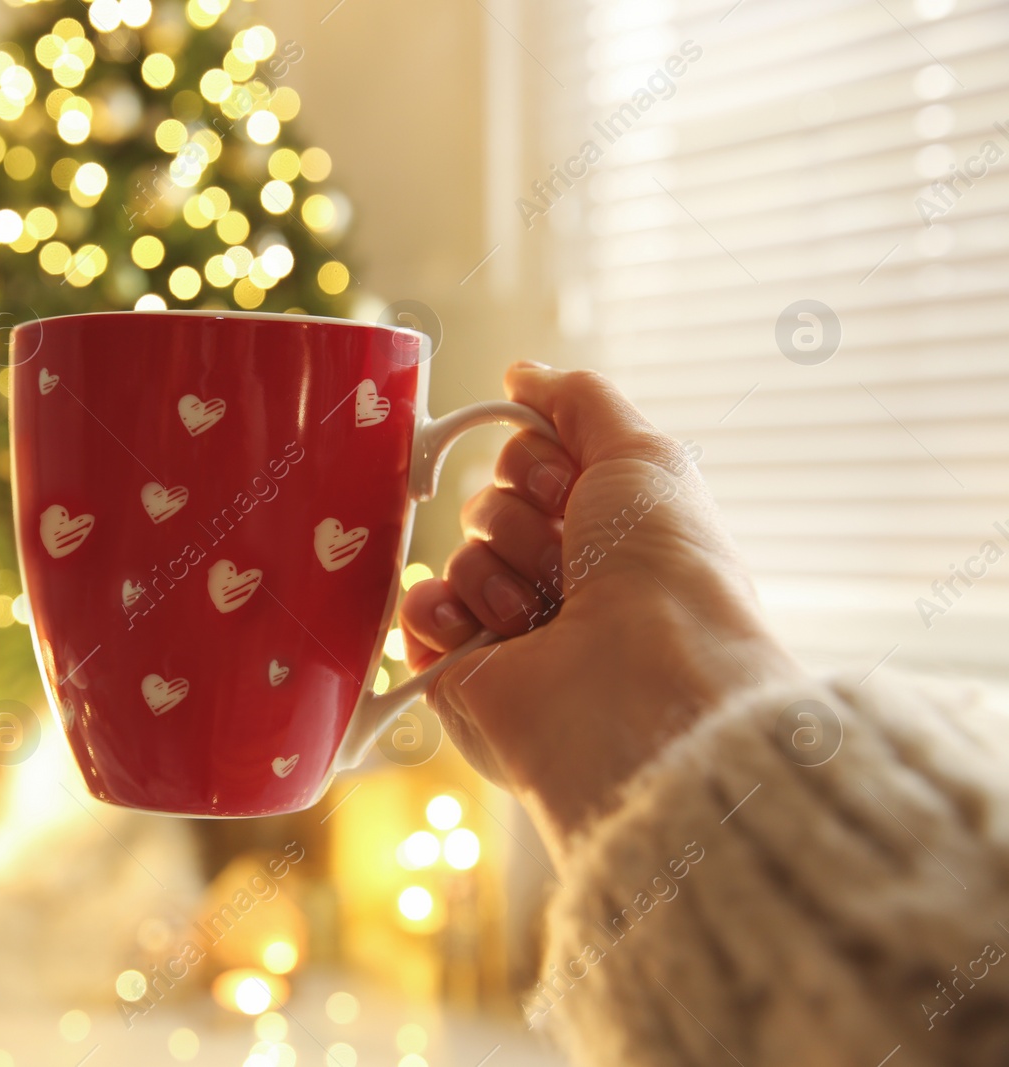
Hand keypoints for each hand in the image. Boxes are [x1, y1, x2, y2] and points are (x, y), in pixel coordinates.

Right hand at [400, 364, 803, 853]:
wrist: (641, 683)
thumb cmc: (663, 570)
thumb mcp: (642, 454)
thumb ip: (578, 400)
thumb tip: (520, 374)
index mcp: (605, 534)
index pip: (527, 465)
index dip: (537, 464)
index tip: (569, 487)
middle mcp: (562, 584)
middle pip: (489, 507)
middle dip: (519, 521)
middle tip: (565, 563)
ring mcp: (511, 633)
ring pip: (457, 557)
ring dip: (494, 573)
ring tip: (539, 616)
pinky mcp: (463, 678)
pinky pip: (415, 615)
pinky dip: (437, 612)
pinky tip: (477, 630)